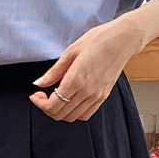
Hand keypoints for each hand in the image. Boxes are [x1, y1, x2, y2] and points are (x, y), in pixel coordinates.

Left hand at [29, 14, 147, 121]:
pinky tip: (70, 101)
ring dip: (60, 112)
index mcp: (76, 79)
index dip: (40, 104)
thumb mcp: (71, 51)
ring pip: (72, 117)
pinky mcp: (103, 97)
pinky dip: (74, 113)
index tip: (36, 95)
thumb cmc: (99, 40)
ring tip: (55, 98)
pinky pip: (86, 114)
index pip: (52, 105)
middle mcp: (87, 91)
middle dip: (47, 108)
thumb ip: (54, 72)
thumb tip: (39, 83)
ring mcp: (96, 96)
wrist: (123, 40)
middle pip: (60, 114)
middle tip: (42, 96)